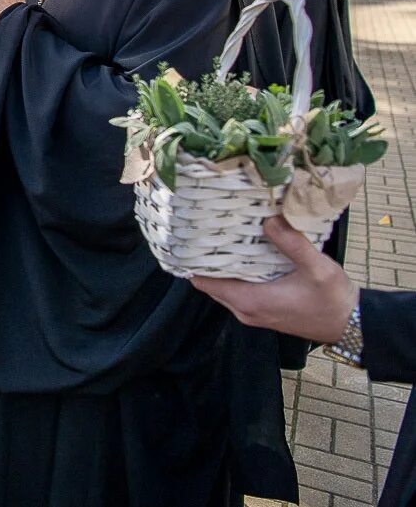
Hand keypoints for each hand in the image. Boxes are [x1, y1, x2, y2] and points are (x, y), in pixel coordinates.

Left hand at [191, 216, 358, 343]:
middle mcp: (245, 310)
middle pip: (210, 283)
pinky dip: (235, 275)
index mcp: (250, 300)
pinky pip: (238, 292)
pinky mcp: (263, 312)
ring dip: (221, 267)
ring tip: (224, 238)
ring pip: (223, 288)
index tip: (192, 237)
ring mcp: (253, 313)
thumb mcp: (317, 267)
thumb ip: (292, 244)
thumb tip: (269, 219)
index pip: (203, 282)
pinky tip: (245, 255)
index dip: (194, 260)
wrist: (351, 325)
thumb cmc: (333, 300)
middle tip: (207, 230)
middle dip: (206, 260)